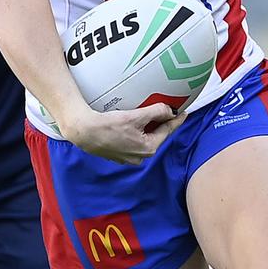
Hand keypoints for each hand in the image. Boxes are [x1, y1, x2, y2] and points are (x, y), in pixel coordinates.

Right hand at [62, 103, 186, 164]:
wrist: (84, 132)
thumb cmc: (108, 125)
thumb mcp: (136, 116)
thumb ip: (156, 112)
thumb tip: (171, 111)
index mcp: (148, 149)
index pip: (167, 130)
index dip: (177, 120)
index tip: (183, 112)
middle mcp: (140, 157)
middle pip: (157, 135)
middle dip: (162, 123)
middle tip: (169, 111)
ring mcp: (129, 157)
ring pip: (145, 139)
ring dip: (150, 128)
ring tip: (153, 116)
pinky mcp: (118, 154)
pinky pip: (134, 141)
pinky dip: (138, 132)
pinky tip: (135, 124)